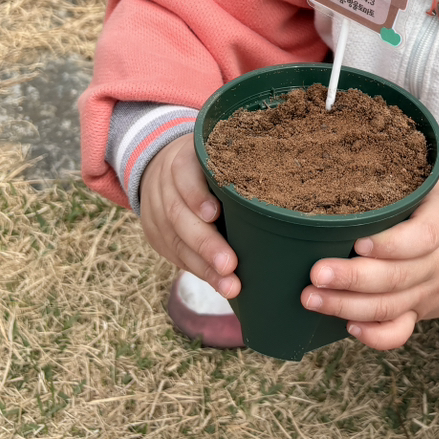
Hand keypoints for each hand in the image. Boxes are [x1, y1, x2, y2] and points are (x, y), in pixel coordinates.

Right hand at [139, 134, 239, 298]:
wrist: (162, 169)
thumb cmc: (207, 164)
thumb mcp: (215, 153)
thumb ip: (236, 164)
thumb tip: (281, 183)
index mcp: (183, 160)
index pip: (184, 175)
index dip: (196, 195)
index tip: (214, 213)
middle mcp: (165, 186)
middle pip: (179, 215)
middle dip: (206, 243)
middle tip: (230, 265)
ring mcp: (157, 213)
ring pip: (178, 242)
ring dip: (205, 267)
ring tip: (230, 285)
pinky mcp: (157, 236)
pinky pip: (177, 256)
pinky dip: (200, 271)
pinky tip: (220, 283)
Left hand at [300, 174, 438, 350]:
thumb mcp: (432, 182)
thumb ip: (400, 173)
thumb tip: (348, 154)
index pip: (423, 238)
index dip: (392, 244)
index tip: (358, 242)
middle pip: (399, 277)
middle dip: (354, 278)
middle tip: (316, 273)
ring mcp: (428, 290)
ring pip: (391, 306)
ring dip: (348, 306)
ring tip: (312, 298)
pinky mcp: (419, 312)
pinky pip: (401, 331)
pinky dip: (376, 336)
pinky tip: (347, 327)